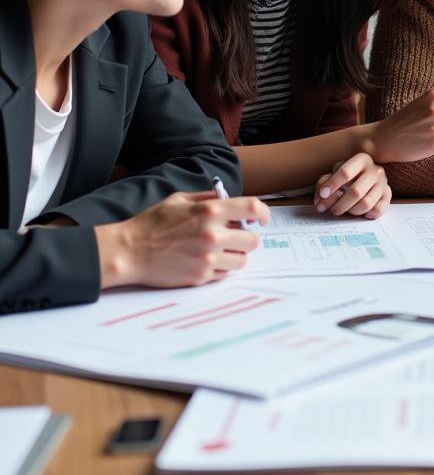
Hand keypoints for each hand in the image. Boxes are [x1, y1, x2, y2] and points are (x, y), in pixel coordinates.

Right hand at [97, 191, 269, 288]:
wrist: (129, 251)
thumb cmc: (152, 224)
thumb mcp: (180, 199)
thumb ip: (208, 198)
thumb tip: (229, 198)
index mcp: (210, 211)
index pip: (253, 209)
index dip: (263, 213)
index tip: (262, 218)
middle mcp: (213, 235)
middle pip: (253, 240)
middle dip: (247, 238)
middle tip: (235, 237)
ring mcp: (208, 258)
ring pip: (242, 260)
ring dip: (235, 255)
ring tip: (220, 251)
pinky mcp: (200, 276)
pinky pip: (224, 274)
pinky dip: (221, 268)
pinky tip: (206, 261)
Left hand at [315, 153, 391, 217]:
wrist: (367, 175)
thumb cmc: (347, 175)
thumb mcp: (334, 173)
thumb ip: (324, 183)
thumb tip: (320, 202)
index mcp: (362, 159)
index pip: (345, 173)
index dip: (332, 185)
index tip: (323, 195)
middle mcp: (376, 170)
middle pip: (356, 192)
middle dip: (340, 204)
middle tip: (332, 210)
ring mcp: (383, 183)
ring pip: (366, 204)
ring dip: (351, 211)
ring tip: (345, 211)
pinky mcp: (388, 195)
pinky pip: (378, 210)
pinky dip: (367, 214)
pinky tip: (361, 213)